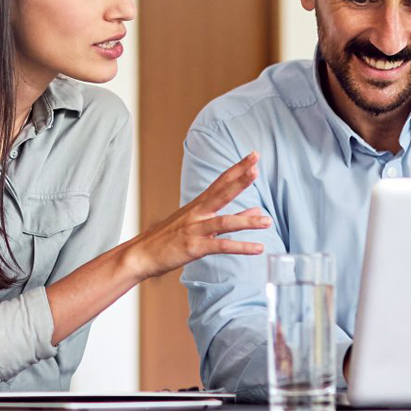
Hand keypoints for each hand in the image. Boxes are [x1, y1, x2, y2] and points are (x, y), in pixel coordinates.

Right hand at [122, 153, 269, 279]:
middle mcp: (197, 213)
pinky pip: (221, 246)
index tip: (253, 156)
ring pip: (224, 222)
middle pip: (221, 193)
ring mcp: (195, 229)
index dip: (238, 168)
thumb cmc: (169, 238)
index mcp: (198, 205)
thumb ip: (229, 218)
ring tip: (267, 220)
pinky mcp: (194, 247)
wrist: (142, 254)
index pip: (221, 181)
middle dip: (240, 180)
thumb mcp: (197, 224)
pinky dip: (240, 247)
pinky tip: (257, 248)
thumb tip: (254, 211)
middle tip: (256, 168)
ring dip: (247, 221)